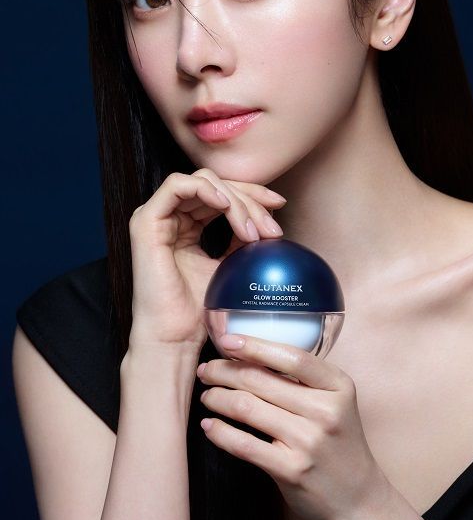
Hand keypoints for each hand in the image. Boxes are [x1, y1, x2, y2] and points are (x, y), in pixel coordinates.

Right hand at [128, 170, 286, 355]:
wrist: (175, 337)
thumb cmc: (199, 310)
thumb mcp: (230, 266)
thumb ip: (241, 239)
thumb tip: (268, 220)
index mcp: (186, 224)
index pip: (222, 194)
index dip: (252, 194)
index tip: (279, 205)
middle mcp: (170, 215)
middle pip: (216, 185)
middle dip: (249, 201)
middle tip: (271, 228)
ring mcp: (156, 216)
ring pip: (203, 183)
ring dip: (235, 201)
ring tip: (252, 231)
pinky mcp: (146, 222)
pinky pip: (177, 185)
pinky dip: (206, 189)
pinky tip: (226, 206)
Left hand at [196, 333, 392, 519]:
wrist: (359, 502)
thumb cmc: (340, 447)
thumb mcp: (336, 405)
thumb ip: (304, 383)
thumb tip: (251, 358)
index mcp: (338, 387)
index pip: (292, 357)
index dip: (254, 346)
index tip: (227, 341)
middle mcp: (325, 411)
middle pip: (261, 380)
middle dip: (225, 371)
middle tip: (207, 371)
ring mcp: (308, 442)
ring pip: (247, 408)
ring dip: (218, 398)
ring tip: (207, 396)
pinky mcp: (291, 470)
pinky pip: (244, 444)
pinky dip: (220, 432)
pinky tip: (209, 426)